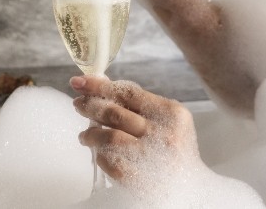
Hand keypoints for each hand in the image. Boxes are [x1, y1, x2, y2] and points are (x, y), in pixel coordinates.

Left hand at [70, 75, 203, 183]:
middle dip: (91, 106)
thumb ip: (140, 105)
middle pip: (115, 113)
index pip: (130, 93)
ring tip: (85, 135)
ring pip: (108, 136)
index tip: (82, 82)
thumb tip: (102, 86)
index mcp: (172, 113)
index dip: (101, 85)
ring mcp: (151, 155)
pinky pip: (109, 160)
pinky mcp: (138, 177)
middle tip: (79, 104)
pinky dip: (99, 155)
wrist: (186, 184)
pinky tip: (98, 153)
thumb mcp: (168, 121)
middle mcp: (164, 132)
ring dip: (91, 134)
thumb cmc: (174, 150)